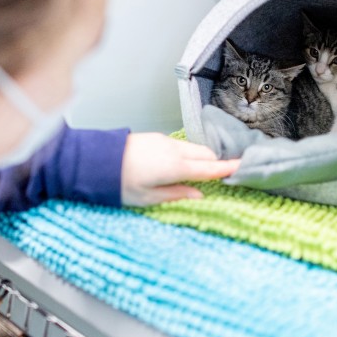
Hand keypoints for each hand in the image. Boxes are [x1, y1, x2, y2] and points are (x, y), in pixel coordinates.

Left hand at [120, 132, 239, 206]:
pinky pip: (180, 145)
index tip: (243, 167)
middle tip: (223, 174)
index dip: (227, 169)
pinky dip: (189, 153)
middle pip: (205, 154)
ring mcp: (164, 141)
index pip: (209, 168)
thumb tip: (199, 195)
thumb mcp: (147, 198)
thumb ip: (176, 195)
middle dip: (216, 162)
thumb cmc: (119, 183)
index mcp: (175, 168)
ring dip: (202, 157)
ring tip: (203, 171)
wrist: (93, 160)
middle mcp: (173, 150)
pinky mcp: (156, 137)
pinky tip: (183, 163)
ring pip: (193, 148)